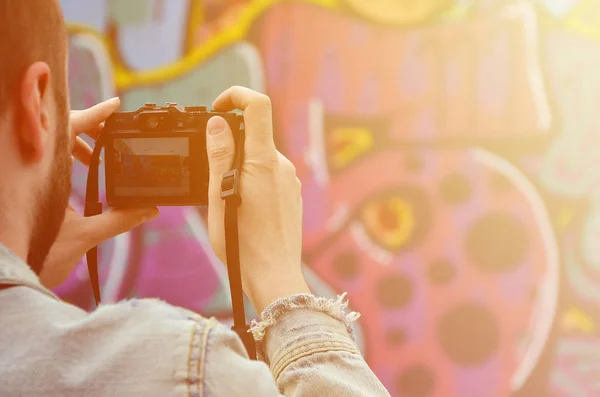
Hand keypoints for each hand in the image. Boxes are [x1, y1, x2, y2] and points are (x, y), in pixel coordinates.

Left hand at [39, 98, 158, 288]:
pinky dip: (67, 162)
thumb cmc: (33, 256)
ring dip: (79, 148)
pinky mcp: (25, 190)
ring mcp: (26, 178)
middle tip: (113, 139)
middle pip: (61, 133)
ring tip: (99, 161)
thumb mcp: (83, 236)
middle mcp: (31, 168)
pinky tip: (80, 176)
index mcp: (43, 171)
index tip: (116, 106)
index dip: (95, 114)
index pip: (69, 129)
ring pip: (54, 148)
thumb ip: (119, 220)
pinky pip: (47, 164)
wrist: (5, 277)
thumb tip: (148, 209)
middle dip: (90, 132)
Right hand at [206, 86, 309, 313]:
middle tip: (214, 177)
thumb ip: (219, 155)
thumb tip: (218, 123)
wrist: (273, 275)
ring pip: (260, 159)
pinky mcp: (292, 194)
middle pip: (255, 136)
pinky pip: (270, 176)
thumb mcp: (218, 197)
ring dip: (241, 168)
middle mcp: (282, 165)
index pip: (258, 106)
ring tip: (229, 202)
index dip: (237, 96)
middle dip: (231, 146)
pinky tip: (245, 210)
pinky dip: (253, 181)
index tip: (218, 108)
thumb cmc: (242, 242)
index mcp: (263, 161)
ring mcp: (290, 180)